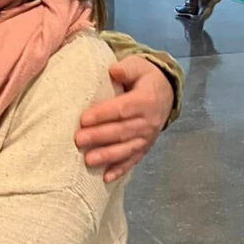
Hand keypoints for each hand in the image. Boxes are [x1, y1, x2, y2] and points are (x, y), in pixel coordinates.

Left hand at [75, 55, 173, 180]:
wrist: (165, 91)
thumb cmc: (144, 77)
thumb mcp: (138, 65)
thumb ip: (126, 68)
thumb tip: (114, 71)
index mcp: (146, 100)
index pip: (122, 109)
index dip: (103, 114)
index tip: (83, 119)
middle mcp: (149, 121)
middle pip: (122, 131)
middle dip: (99, 136)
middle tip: (78, 140)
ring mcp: (148, 137)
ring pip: (126, 148)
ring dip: (107, 156)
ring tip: (88, 161)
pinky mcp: (145, 147)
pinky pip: (133, 159)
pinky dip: (120, 169)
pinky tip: (106, 177)